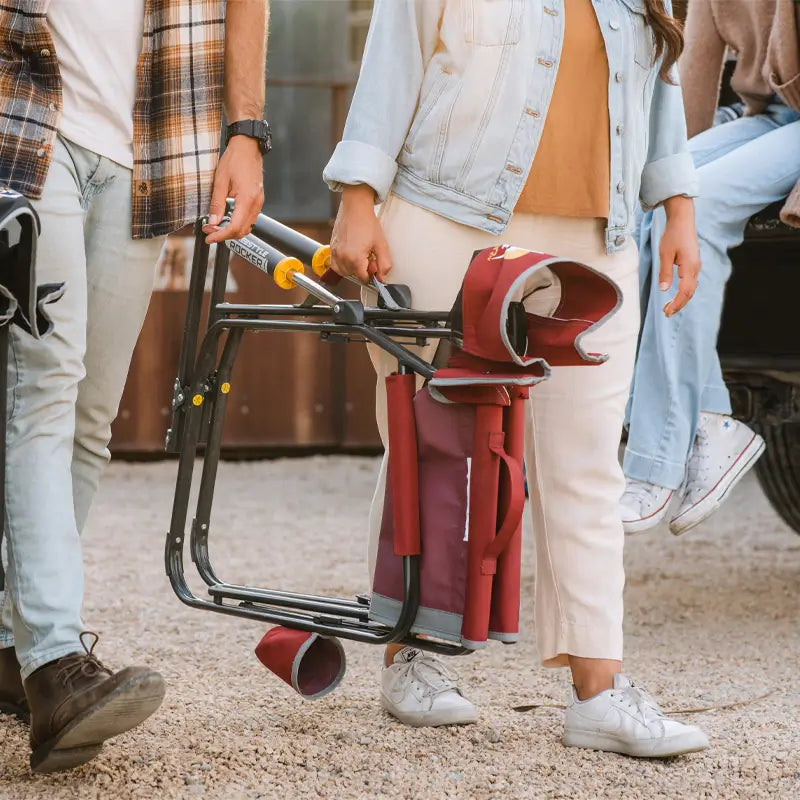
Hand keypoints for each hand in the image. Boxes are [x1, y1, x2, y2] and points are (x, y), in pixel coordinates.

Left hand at [203, 136, 264, 243]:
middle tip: (209, 230)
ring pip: (246, 227)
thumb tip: (213, 222)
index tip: (209, 237)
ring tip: (216, 224)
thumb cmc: (235, 160)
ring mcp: (259, 203)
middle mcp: (256, 204)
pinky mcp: (258, 201)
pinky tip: (226, 217)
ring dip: (231, 230)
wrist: (248, 147)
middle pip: (242, 231)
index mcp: (247, 199)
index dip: (221, 235)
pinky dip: (237, 223)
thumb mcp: (220, 181)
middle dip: (225, 234)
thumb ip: (217, 204)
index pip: (235, 227)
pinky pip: (249, 219)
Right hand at [330, 185, 391, 282]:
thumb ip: (384, 264)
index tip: (373, 264)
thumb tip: (382, 278)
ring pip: (344, 272)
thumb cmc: (367, 223)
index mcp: (355, 258)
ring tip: (358, 254)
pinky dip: (342, 264)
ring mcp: (335, 253)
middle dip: (361, 270)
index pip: (363, 279)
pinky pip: (335, 265)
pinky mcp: (331, 249)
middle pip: (353, 276)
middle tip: (367, 255)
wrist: (355, 208)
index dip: (371, 274)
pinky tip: (350, 254)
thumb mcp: (381, 245)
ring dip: (352, 268)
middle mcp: (343, 257)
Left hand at [659, 195, 700, 316]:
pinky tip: (676, 295)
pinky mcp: (693, 263)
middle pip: (689, 293)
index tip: (667, 312)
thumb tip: (664, 289)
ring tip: (669, 306)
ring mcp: (696, 266)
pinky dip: (684, 292)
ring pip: (691, 288)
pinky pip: (691, 282)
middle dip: (679, 304)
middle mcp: (695, 268)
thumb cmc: (673, 235)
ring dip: (681, 299)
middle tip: (666, 313)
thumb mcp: (664, 254)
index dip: (676, 304)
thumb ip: (665, 272)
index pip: (684, 292)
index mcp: (689, 267)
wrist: (683, 220)